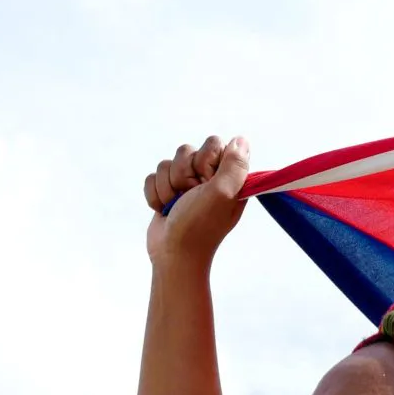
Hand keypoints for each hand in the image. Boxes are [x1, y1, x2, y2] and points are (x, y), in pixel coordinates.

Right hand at [144, 135, 250, 268]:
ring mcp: (186, 186)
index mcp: (228, 178)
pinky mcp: (166, 192)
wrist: (173, 254)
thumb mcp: (223, 193)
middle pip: (187, 151)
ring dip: (167, 187)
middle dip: (182, 175)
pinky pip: (152, 177)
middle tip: (190, 196)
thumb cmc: (199, 226)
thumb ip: (235, 165)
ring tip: (176, 206)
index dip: (205, 160)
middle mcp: (208, 179)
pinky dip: (155, 195)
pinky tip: (164, 210)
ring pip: (166, 163)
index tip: (207, 182)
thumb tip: (240, 139)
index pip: (214, 143)